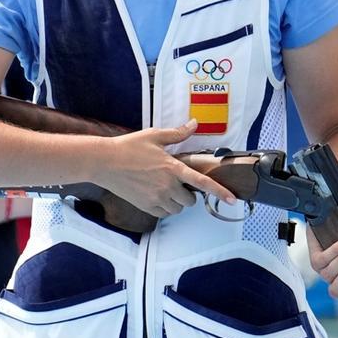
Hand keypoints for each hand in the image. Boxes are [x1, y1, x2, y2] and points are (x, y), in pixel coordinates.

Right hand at [93, 120, 235, 217]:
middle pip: (190, 200)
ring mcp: (156, 198)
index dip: (219, 192)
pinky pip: (164, 214)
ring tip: (165, 189)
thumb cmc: (128, 147)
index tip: (232, 199)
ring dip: (177, 202)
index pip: (202, 182)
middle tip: (177, 184)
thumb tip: (194, 124)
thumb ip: (177, 133)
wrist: (104, 162)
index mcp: (172, 167)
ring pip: (178, 209)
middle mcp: (167, 186)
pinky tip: (156, 195)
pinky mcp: (146, 206)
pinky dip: (164, 208)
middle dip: (188, 194)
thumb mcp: (154, 135)